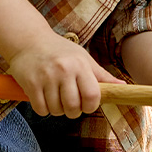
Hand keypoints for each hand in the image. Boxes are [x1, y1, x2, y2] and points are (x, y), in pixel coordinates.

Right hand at [7, 36, 123, 117]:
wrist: (29, 39)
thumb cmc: (60, 50)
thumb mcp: (83, 58)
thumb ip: (102, 75)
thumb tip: (123, 87)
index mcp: (80, 65)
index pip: (93, 96)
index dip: (91, 106)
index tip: (86, 104)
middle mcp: (64, 70)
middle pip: (73, 107)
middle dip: (74, 111)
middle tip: (70, 104)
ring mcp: (46, 77)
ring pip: (56, 110)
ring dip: (57, 110)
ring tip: (56, 98)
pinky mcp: (30, 84)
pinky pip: (41, 109)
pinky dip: (43, 109)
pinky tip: (44, 98)